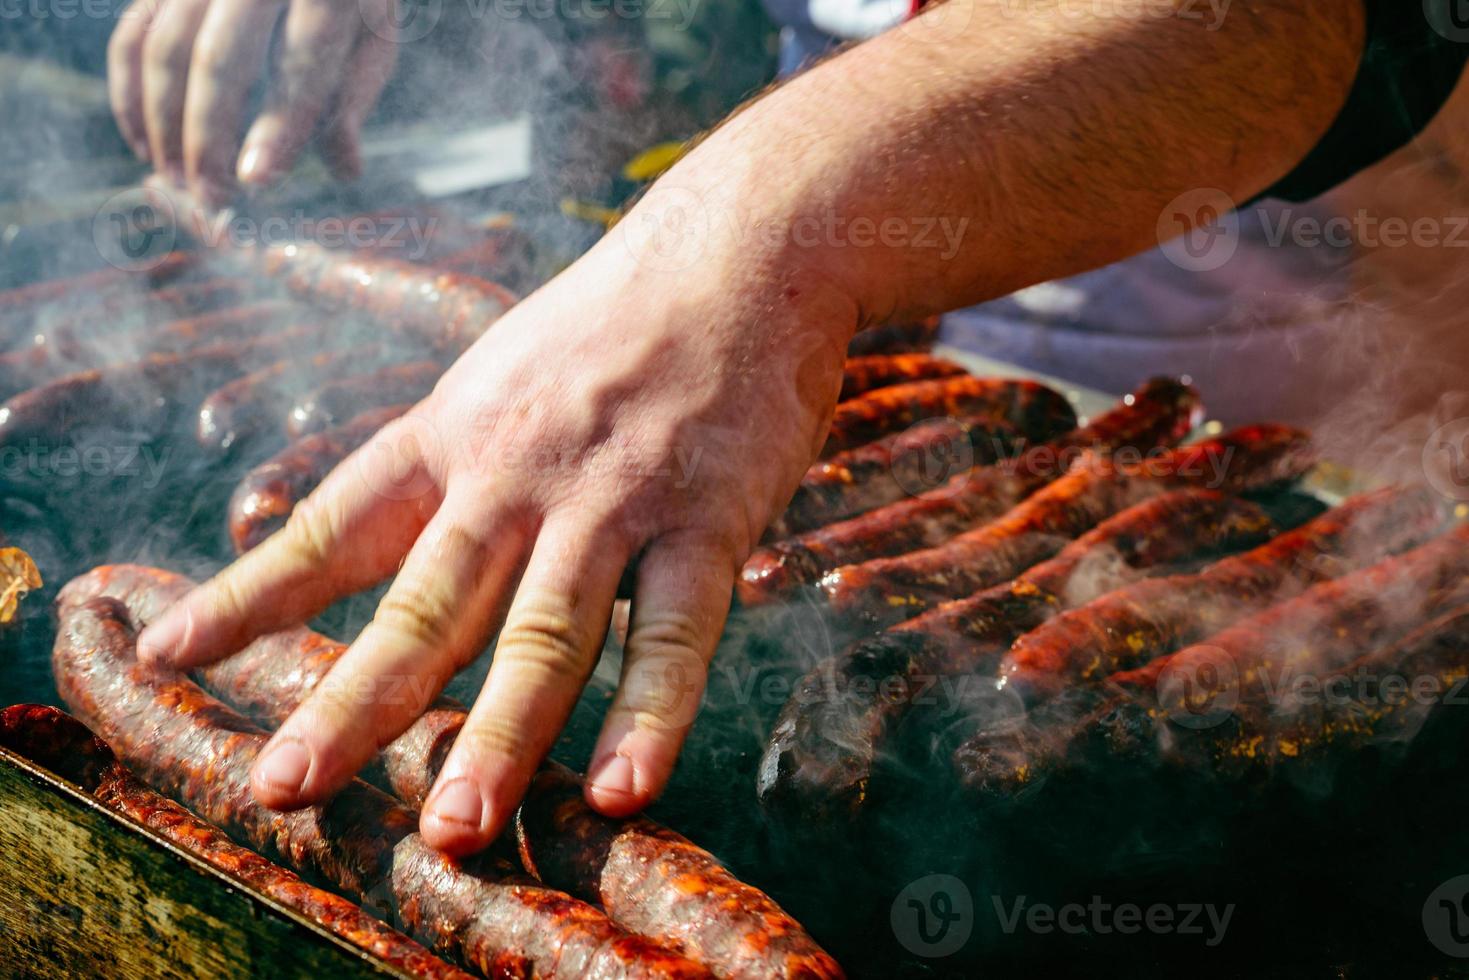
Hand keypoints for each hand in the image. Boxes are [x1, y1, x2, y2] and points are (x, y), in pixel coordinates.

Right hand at [108, 0, 399, 204]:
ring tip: (180, 182)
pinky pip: (133, 37)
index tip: (255, 180)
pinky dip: (129, 95)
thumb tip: (344, 167)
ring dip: (164, 124)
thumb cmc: (348, 1)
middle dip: (208, 137)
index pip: (301, 62)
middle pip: (219, 59)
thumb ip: (354, 94)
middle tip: (211, 197)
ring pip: (165, 49)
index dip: (277, 125)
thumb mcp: (372, 36)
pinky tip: (144, 146)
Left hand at [136, 179, 858, 853]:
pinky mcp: (708, 517)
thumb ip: (456, 457)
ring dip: (498, 736)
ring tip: (455, 827)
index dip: (252, 593)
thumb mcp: (505, 370)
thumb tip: (392, 534)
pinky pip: (675, 631)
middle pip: (424, 603)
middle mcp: (516, 470)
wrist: (743, 249)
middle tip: (288, 787)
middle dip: (354, 701)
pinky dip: (650, 712)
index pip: (336, 524)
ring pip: (544, 631)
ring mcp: (613, 496)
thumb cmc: (621, 318)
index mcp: (454, 432)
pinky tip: (623, 786)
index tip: (172, 652)